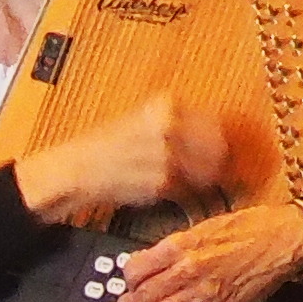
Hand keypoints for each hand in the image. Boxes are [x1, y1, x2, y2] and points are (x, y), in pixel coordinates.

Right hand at [14, 89, 236, 226]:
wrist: (73, 171)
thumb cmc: (103, 149)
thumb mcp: (142, 122)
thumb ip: (181, 126)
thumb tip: (220, 137)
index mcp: (165, 105)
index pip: (218, 122)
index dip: (227, 140)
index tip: (229, 152)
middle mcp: (169, 125)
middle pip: (220, 148)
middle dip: (222, 164)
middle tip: (220, 174)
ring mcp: (167, 154)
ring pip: (208, 172)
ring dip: (207, 182)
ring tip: (194, 186)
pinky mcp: (162, 182)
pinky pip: (188, 192)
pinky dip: (186, 196)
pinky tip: (172, 194)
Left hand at [113, 198, 302, 301]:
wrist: (287, 238)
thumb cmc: (250, 227)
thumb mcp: (205, 226)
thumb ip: (176, 245)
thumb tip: (149, 258)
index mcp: (181, 245)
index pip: (138, 267)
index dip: (127, 277)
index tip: (125, 282)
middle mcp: (188, 269)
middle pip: (144, 293)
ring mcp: (202, 292)